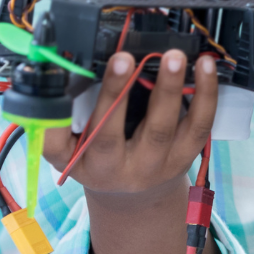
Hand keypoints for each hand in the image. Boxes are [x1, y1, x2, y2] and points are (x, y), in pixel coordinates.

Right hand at [40, 49, 223, 253]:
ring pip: (171, 127)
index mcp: (93, 163)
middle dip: (127, 92)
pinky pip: (201, 124)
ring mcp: (161, 162)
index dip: (85, 109)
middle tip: (127, 56)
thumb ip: (53, 124)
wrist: (132, 197)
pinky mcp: (186, 155)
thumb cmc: (93, 160)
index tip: (85, 77)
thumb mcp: (66, 153)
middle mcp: (128, 167)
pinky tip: (206, 65)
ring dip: (174, 89)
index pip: (87, 137)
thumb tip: (47, 77)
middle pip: (127, 131)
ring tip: (175, 56)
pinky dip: (206, 94)